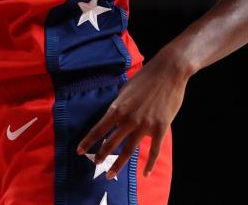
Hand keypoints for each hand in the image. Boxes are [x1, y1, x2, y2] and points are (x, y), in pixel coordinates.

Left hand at [77, 53, 188, 177]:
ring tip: (111, 174)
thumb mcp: (124, 90)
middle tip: (95, 165)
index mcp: (117, 108)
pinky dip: (149, 164)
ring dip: (119, 164)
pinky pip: (154, 151)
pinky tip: (146, 174)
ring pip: (129, 150)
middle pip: (111, 142)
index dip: (88, 142)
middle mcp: (128, 119)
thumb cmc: (145, 79)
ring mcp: (145, 125)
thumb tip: (112, 117)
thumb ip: (118, 106)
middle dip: (101, 156)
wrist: (168, 73)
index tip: (79, 151)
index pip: (98, 129)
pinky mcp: (160, 128)